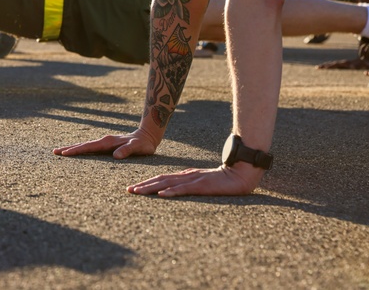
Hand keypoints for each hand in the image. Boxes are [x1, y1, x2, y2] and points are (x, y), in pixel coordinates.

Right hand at [54, 128, 158, 159]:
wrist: (147, 135)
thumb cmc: (143, 144)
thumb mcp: (138, 148)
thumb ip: (127, 150)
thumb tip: (115, 156)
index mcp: (108, 142)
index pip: (88, 147)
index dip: (76, 150)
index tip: (64, 153)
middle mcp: (103, 141)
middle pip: (82, 144)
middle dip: (68, 148)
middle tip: (55, 152)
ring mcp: (104, 142)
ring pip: (85, 145)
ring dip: (73, 148)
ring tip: (61, 152)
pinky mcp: (106, 145)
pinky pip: (90, 147)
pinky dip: (81, 149)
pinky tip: (77, 152)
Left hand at [126, 163, 263, 196]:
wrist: (240, 173)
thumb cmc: (221, 179)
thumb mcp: (201, 181)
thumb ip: (189, 183)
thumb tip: (174, 189)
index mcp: (185, 176)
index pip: (161, 178)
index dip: (146, 183)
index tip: (133, 188)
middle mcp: (185, 176)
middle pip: (160, 180)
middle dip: (143, 185)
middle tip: (128, 190)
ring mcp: (193, 180)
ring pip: (167, 183)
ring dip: (151, 188)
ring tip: (138, 192)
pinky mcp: (202, 185)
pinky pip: (184, 189)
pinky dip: (172, 192)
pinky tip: (162, 195)